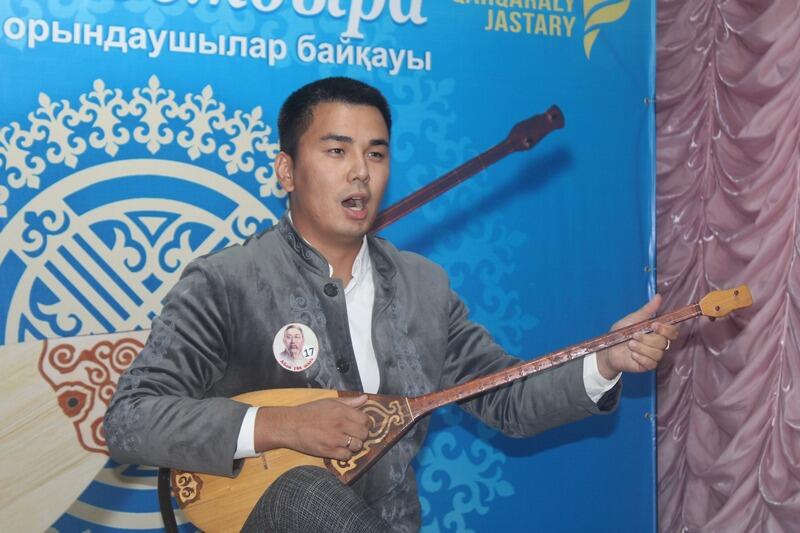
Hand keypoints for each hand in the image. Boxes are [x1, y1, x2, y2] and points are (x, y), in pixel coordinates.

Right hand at [254, 395, 370, 460]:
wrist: (290, 425)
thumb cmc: (308, 412)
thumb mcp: (329, 402)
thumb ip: (349, 401)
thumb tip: (365, 399)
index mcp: (342, 410)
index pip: (365, 419)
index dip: (365, 423)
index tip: (360, 425)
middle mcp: (341, 424)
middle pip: (364, 434)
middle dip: (361, 435)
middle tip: (354, 434)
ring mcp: (335, 439)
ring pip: (357, 446)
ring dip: (354, 445)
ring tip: (347, 442)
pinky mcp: (328, 451)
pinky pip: (346, 456)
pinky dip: (345, 455)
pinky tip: (339, 449)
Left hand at [596, 294, 678, 379]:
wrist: (608, 349)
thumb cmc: (622, 333)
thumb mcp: (634, 319)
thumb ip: (648, 310)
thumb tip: (659, 297)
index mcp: (658, 332)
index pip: (673, 331)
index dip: (667, 329)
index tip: (654, 325)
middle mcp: (659, 344)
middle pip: (664, 342)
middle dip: (647, 338)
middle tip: (634, 335)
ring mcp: (654, 356)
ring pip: (657, 353)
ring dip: (641, 347)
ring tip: (630, 344)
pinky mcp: (648, 366)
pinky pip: (651, 363)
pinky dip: (640, 357)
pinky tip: (632, 354)